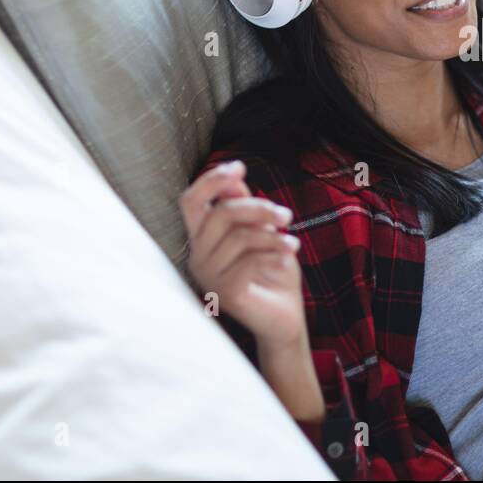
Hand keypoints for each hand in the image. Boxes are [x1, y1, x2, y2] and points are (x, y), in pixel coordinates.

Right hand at [180, 161, 308, 347]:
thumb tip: (234, 181)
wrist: (285, 315)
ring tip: (292, 243)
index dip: (211, 180)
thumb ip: (246, 208)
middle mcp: (198, 256)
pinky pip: (249, 261)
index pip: (190, 202)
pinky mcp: (225, 293)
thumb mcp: (263, 231)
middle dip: (258, 208)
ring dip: (272, 236)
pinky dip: (274, 253)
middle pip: (220, 215)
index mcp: (202, 238)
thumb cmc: (273, 270)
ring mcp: (208, 278)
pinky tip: (287, 257)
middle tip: (287, 216)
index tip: (240, 167)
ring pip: (239, 237)